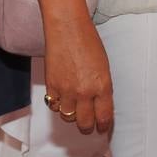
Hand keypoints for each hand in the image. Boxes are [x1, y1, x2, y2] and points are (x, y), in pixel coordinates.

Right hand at [44, 15, 112, 134]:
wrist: (67, 28)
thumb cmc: (88, 41)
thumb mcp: (103, 66)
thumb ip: (102, 87)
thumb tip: (100, 104)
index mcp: (102, 85)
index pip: (104, 116)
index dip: (104, 126)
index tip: (103, 128)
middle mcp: (85, 91)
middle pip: (85, 123)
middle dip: (88, 127)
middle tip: (89, 126)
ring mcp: (66, 90)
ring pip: (68, 118)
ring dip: (72, 116)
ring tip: (75, 110)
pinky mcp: (51, 86)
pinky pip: (54, 106)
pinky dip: (58, 105)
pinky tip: (62, 99)